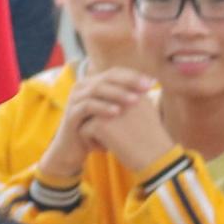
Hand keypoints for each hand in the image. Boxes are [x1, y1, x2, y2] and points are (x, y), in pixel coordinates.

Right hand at [38, 68, 157, 182]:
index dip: (134, 76)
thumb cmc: (100, 131)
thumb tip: (152, 81)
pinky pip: (87, 106)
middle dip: (129, 82)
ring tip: (135, 100)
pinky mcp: (70, 114)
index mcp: (94, 83)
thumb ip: (129, 97)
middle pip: (107, 77)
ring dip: (118, 94)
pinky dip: (103, 108)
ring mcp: (75, 99)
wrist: (76, 150)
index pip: (116, 72)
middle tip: (146, 88)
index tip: (152, 82)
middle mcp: (83, 86)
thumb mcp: (116, 112)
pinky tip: (117, 112)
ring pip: (97, 90)